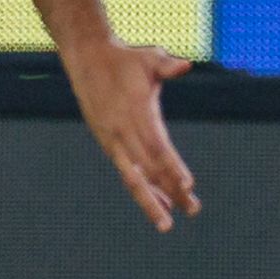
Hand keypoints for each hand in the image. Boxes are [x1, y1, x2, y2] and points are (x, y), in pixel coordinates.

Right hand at [61, 35, 199, 230]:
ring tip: (168, 221)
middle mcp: (122, 130)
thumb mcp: (148, 57)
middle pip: (148, 167)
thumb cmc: (124, 59)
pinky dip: (141, 187)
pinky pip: (125, 171)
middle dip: (170, 191)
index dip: (172, 165)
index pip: (157, 144)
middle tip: (193, 210)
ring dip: (152, 199)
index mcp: (136, 111)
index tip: (187, 184)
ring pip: (133, 176)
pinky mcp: (107, 143)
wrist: (86, 58)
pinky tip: (156, 202)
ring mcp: (112, 139)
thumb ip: (166, 65)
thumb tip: (184, 66)